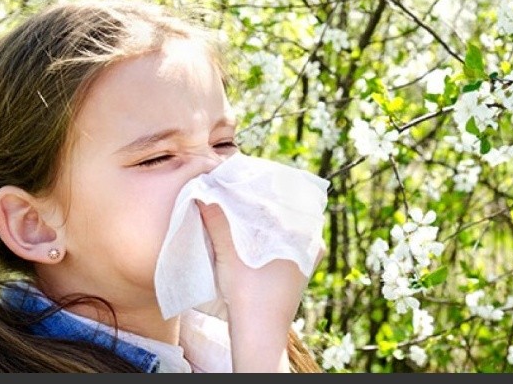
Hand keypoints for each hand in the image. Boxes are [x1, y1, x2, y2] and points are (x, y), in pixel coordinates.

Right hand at [196, 201, 322, 371]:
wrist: (259, 333)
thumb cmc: (250, 294)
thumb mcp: (230, 253)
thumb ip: (217, 221)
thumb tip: (203, 193)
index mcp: (303, 237)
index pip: (286, 201)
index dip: (265, 189)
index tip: (244, 180)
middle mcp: (309, 247)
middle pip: (284, 217)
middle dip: (262, 205)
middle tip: (238, 192)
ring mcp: (303, 263)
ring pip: (283, 233)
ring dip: (263, 224)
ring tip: (239, 210)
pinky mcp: (294, 275)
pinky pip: (281, 247)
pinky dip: (266, 240)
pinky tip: (248, 236)